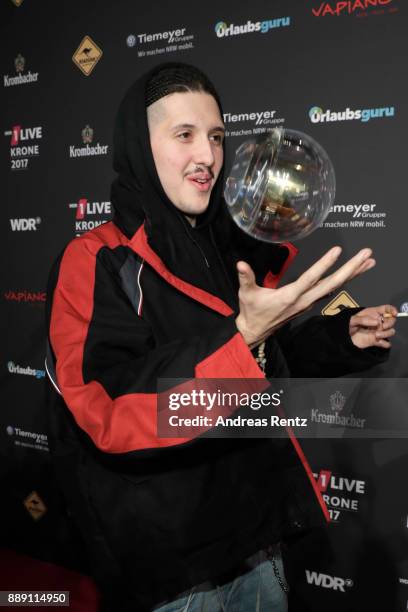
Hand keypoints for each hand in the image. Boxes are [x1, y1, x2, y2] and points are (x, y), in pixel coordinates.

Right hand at [235, 246, 375, 347]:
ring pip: (335, 288)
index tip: (337, 252)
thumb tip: (241, 264)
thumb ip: (245, 278)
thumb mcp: (246, 294)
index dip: (324, 265)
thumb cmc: (252, 311)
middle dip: (351, 268)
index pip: (311, 278)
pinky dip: (344, 281)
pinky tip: (352, 274)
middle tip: (366, 254)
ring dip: (353, 274)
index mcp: (290, 296)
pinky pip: (331, 291)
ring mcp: (308, 303)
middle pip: (333, 283)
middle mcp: (304, 300)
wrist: (255, 331)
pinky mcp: (309, 304)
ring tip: (368, 261)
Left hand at [349, 305, 397, 348]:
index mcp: (372, 314)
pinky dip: (385, 343)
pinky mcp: (376, 341)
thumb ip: (364, 319)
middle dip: (389, 323)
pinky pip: (386, 343)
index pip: (386, 309)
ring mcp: (377, 331)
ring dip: (387, 333)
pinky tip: (378, 342)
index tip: (394, 313)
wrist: (343, 338)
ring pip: (390, 331)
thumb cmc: (346, 325)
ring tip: (377, 335)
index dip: (392, 310)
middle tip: (383, 326)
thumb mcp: (352, 320)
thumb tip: (377, 322)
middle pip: (391, 320)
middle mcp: (377, 322)